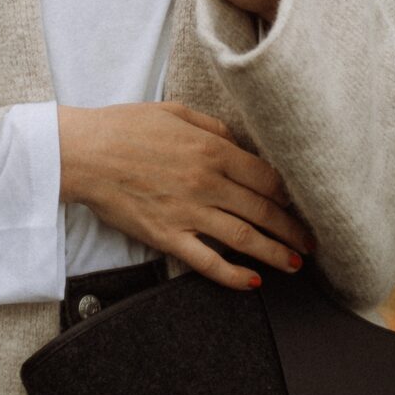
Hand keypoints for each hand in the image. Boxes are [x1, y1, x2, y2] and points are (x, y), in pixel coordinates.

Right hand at [58, 102, 317, 289]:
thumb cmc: (125, 127)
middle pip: (263, 211)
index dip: (289, 195)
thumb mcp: (176, 112)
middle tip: (311, 242)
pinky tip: (252, 282)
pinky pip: (207, 262)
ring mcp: (188, 212)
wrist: (83, 153)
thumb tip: (239, 145)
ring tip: (293, 264)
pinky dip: (233, 275)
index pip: (266, 177)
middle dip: (292, 229)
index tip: (302, 205)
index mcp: (213, 150)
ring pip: (244, 239)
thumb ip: (214, 128)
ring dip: (275, 253)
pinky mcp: (167, 236)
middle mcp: (207, 182)